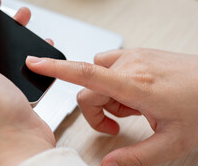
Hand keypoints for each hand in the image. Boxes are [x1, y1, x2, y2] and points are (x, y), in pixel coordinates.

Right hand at [26, 48, 197, 165]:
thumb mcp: (173, 143)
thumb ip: (136, 157)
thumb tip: (108, 164)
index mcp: (137, 86)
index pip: (85, 73)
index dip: (55, 68)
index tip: (35, 63)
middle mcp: (132, 66)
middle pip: (88, 87)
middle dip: (95, 111)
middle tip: (116, 125)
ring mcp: (136, 57)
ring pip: (98, 75)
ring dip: (106, 95)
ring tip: (132, 107)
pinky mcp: (139, 53)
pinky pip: (109, 64)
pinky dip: (112, 80)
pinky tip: (131, 92)